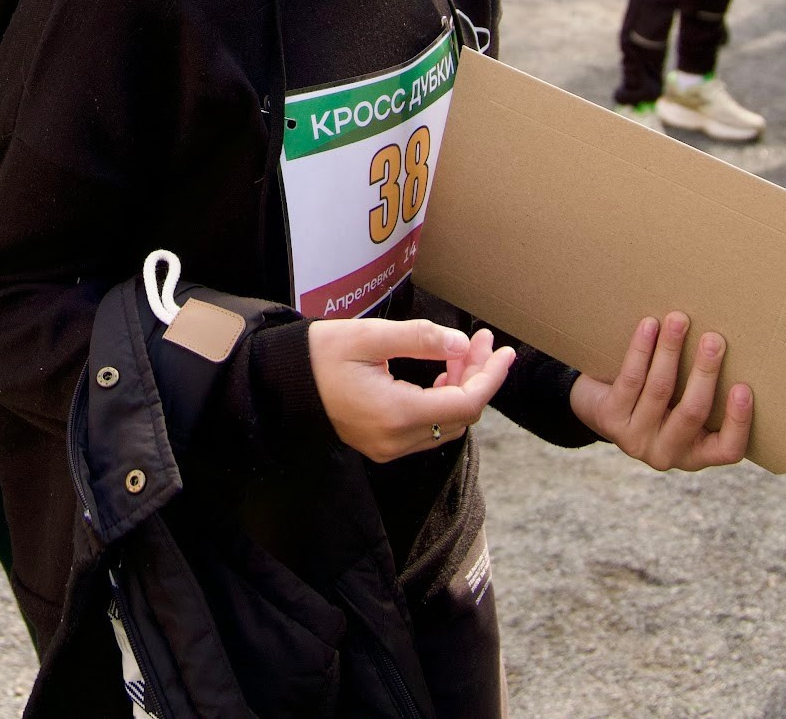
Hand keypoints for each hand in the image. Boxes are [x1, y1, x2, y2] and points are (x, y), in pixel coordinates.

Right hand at [308, 317, 514, 463]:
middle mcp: (396, 440)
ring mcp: (389, 448)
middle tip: (480, 341)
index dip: (490, 377)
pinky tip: (442, 374)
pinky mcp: (383, 445)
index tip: (504, 351)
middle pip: (461, 415)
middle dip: (478, 377)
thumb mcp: (369, 336)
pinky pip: (429, 429)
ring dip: (463, 389)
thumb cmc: (320, 354)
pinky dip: (444, 401)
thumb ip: (420, 338)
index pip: (465, 403)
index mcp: (395, 413)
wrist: (282, 382)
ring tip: (462, 352)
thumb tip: (462, 344)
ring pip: (448, 424)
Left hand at [568, 312, 751, 470]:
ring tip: (679, 320)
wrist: (599, 407)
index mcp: (695, 454)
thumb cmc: (657, 402)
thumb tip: (725, 344)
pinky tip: (649, 326)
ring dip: (671, 350)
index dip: (738, 421)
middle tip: (714, 339)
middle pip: (692, 412)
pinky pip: (631, 378)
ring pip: (660, 389)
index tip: (743, 387)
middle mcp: (666, 454)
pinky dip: (642, 348)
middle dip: (704, 372)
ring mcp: (635, 440)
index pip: (728, 449)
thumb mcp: (683, 407)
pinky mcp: (610, 419)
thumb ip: (703, 391)